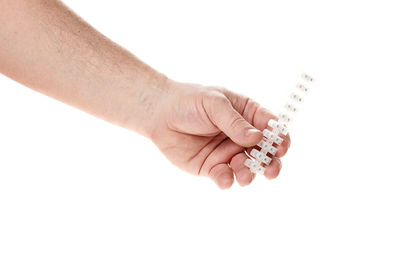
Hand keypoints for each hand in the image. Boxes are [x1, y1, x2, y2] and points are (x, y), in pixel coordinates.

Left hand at [149, 80, 290, 188]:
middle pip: (265, 152)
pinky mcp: (213, 167)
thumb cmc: (189, 101)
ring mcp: (228, 153)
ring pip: (247, 168)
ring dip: (249, 173)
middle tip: (270, 170)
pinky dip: (227, 180)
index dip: (280, 138)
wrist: (160, 115)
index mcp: (248, 115)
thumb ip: (234, 122)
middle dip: (271, 163)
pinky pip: (225, 177)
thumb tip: (258, 138)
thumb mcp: (214, 104)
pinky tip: (225, 179)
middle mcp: (242, 136)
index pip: (271, 127)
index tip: (281, 147)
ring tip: (242, 174)